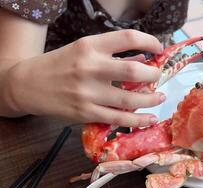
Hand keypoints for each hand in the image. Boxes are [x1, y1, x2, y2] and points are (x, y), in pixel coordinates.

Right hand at [4, 30, 164, 126]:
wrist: (27, 84)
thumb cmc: (59, 64)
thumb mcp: (83, 49)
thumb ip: (112, 54)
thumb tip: (142, 60)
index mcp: (90, 46)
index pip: (128, 37)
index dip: (150, 41)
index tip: (159, 48)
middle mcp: (90, 67)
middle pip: (133, 72)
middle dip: (153, 75)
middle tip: (158, 76)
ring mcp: (87, 92)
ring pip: (129, 99)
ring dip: (151, 99)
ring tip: (160, 97)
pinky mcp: (85, 112)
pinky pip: (118, 118)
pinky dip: (138, 119)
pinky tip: (149, 118)